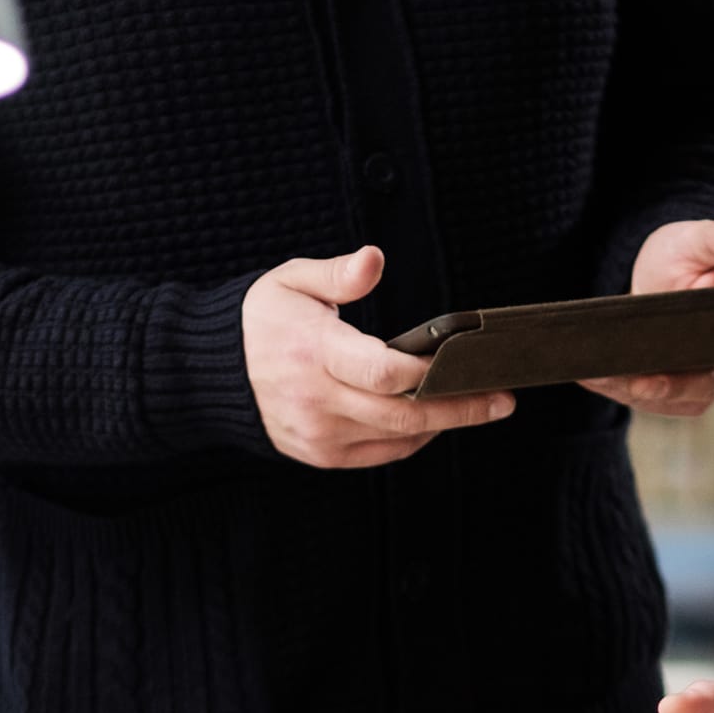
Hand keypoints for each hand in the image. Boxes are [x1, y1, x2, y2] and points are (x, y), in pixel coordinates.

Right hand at [243, 246, 513, 468]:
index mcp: (314, 352)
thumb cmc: (261, 320)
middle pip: (403, 413)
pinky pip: (380, 452)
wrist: (210, 371)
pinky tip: (434, 419)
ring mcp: (317, 433)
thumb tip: (374, 259)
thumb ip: (339, 274)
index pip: (383, 372)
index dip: (430, 373)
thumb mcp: (292, 281)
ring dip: (442, 424)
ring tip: (480, 405)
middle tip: (503, 400)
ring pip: (397, 438)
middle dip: (461, 408)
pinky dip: (412, 438)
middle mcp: (316, 399)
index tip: (468, 364)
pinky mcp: (319, 454)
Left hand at [580, 217, 713, 418]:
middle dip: (641, 390)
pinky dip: (610, 384)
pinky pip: (636, 391)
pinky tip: (584, 372)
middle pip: (683, 397)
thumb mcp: (702, 241)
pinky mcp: (665, 385)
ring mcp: (692, 383)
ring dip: (620, 388)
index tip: (648, 381)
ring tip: (586, 372)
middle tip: (604, 377)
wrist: (671, 266)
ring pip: (655, 398)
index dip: (684, 385)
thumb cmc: (693, 253)